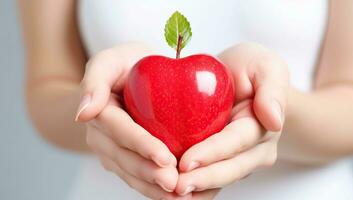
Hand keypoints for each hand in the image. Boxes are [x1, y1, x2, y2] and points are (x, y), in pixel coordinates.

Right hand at [76, 43, 190, 199]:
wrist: (128, 78)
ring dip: (153, 187)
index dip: (142, 145)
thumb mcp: (109, 61)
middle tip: (174, 183)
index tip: (165, 158)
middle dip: (150, 173)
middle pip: (126, 159)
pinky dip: (155, 189)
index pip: (121, 131)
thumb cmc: (125, 65)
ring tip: (178, 196)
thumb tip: (82, 113)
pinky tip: (174, 196)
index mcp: (101, 113)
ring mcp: (113, 151)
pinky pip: (138, 177)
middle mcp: (103, 137)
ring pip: (132, 174)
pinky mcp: (125, 160)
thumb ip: (95, 80)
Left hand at [175, 43, 288, 196]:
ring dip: (198, 188)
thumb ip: (273, 89)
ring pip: (220, 179)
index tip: (187, 162)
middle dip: (203, 179)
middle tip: (175, 186)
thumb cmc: (251, 69)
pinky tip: (174, 193)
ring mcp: (240, 158)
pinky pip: (211, 179)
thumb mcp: (265, 66)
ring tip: (172, 193)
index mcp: (261, 126)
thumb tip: (274, 120)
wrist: (243, 80)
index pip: (236, 142)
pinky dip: (196, 189)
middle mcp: (254, 149)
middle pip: (229, 169)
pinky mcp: (224, 161)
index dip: (212, 153)